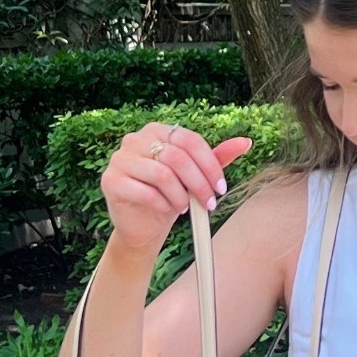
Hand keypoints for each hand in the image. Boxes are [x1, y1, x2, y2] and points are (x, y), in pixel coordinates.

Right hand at [100, 124, 253, 258]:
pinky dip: (162, 204)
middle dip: (199, 183)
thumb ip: (216, 158)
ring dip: (180, 195)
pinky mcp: (110, 181)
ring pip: (162, 174)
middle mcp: (135, 139)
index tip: (221, 187)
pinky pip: (144, 191)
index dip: (209, 164)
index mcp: (158, 131)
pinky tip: (166, 210)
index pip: (189, 140)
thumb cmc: (169, 195)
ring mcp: (120, 159)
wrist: (142, 225)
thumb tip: (245, 142)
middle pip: (177, 156)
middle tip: (209, 203)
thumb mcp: (195, 176)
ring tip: (185, 207)